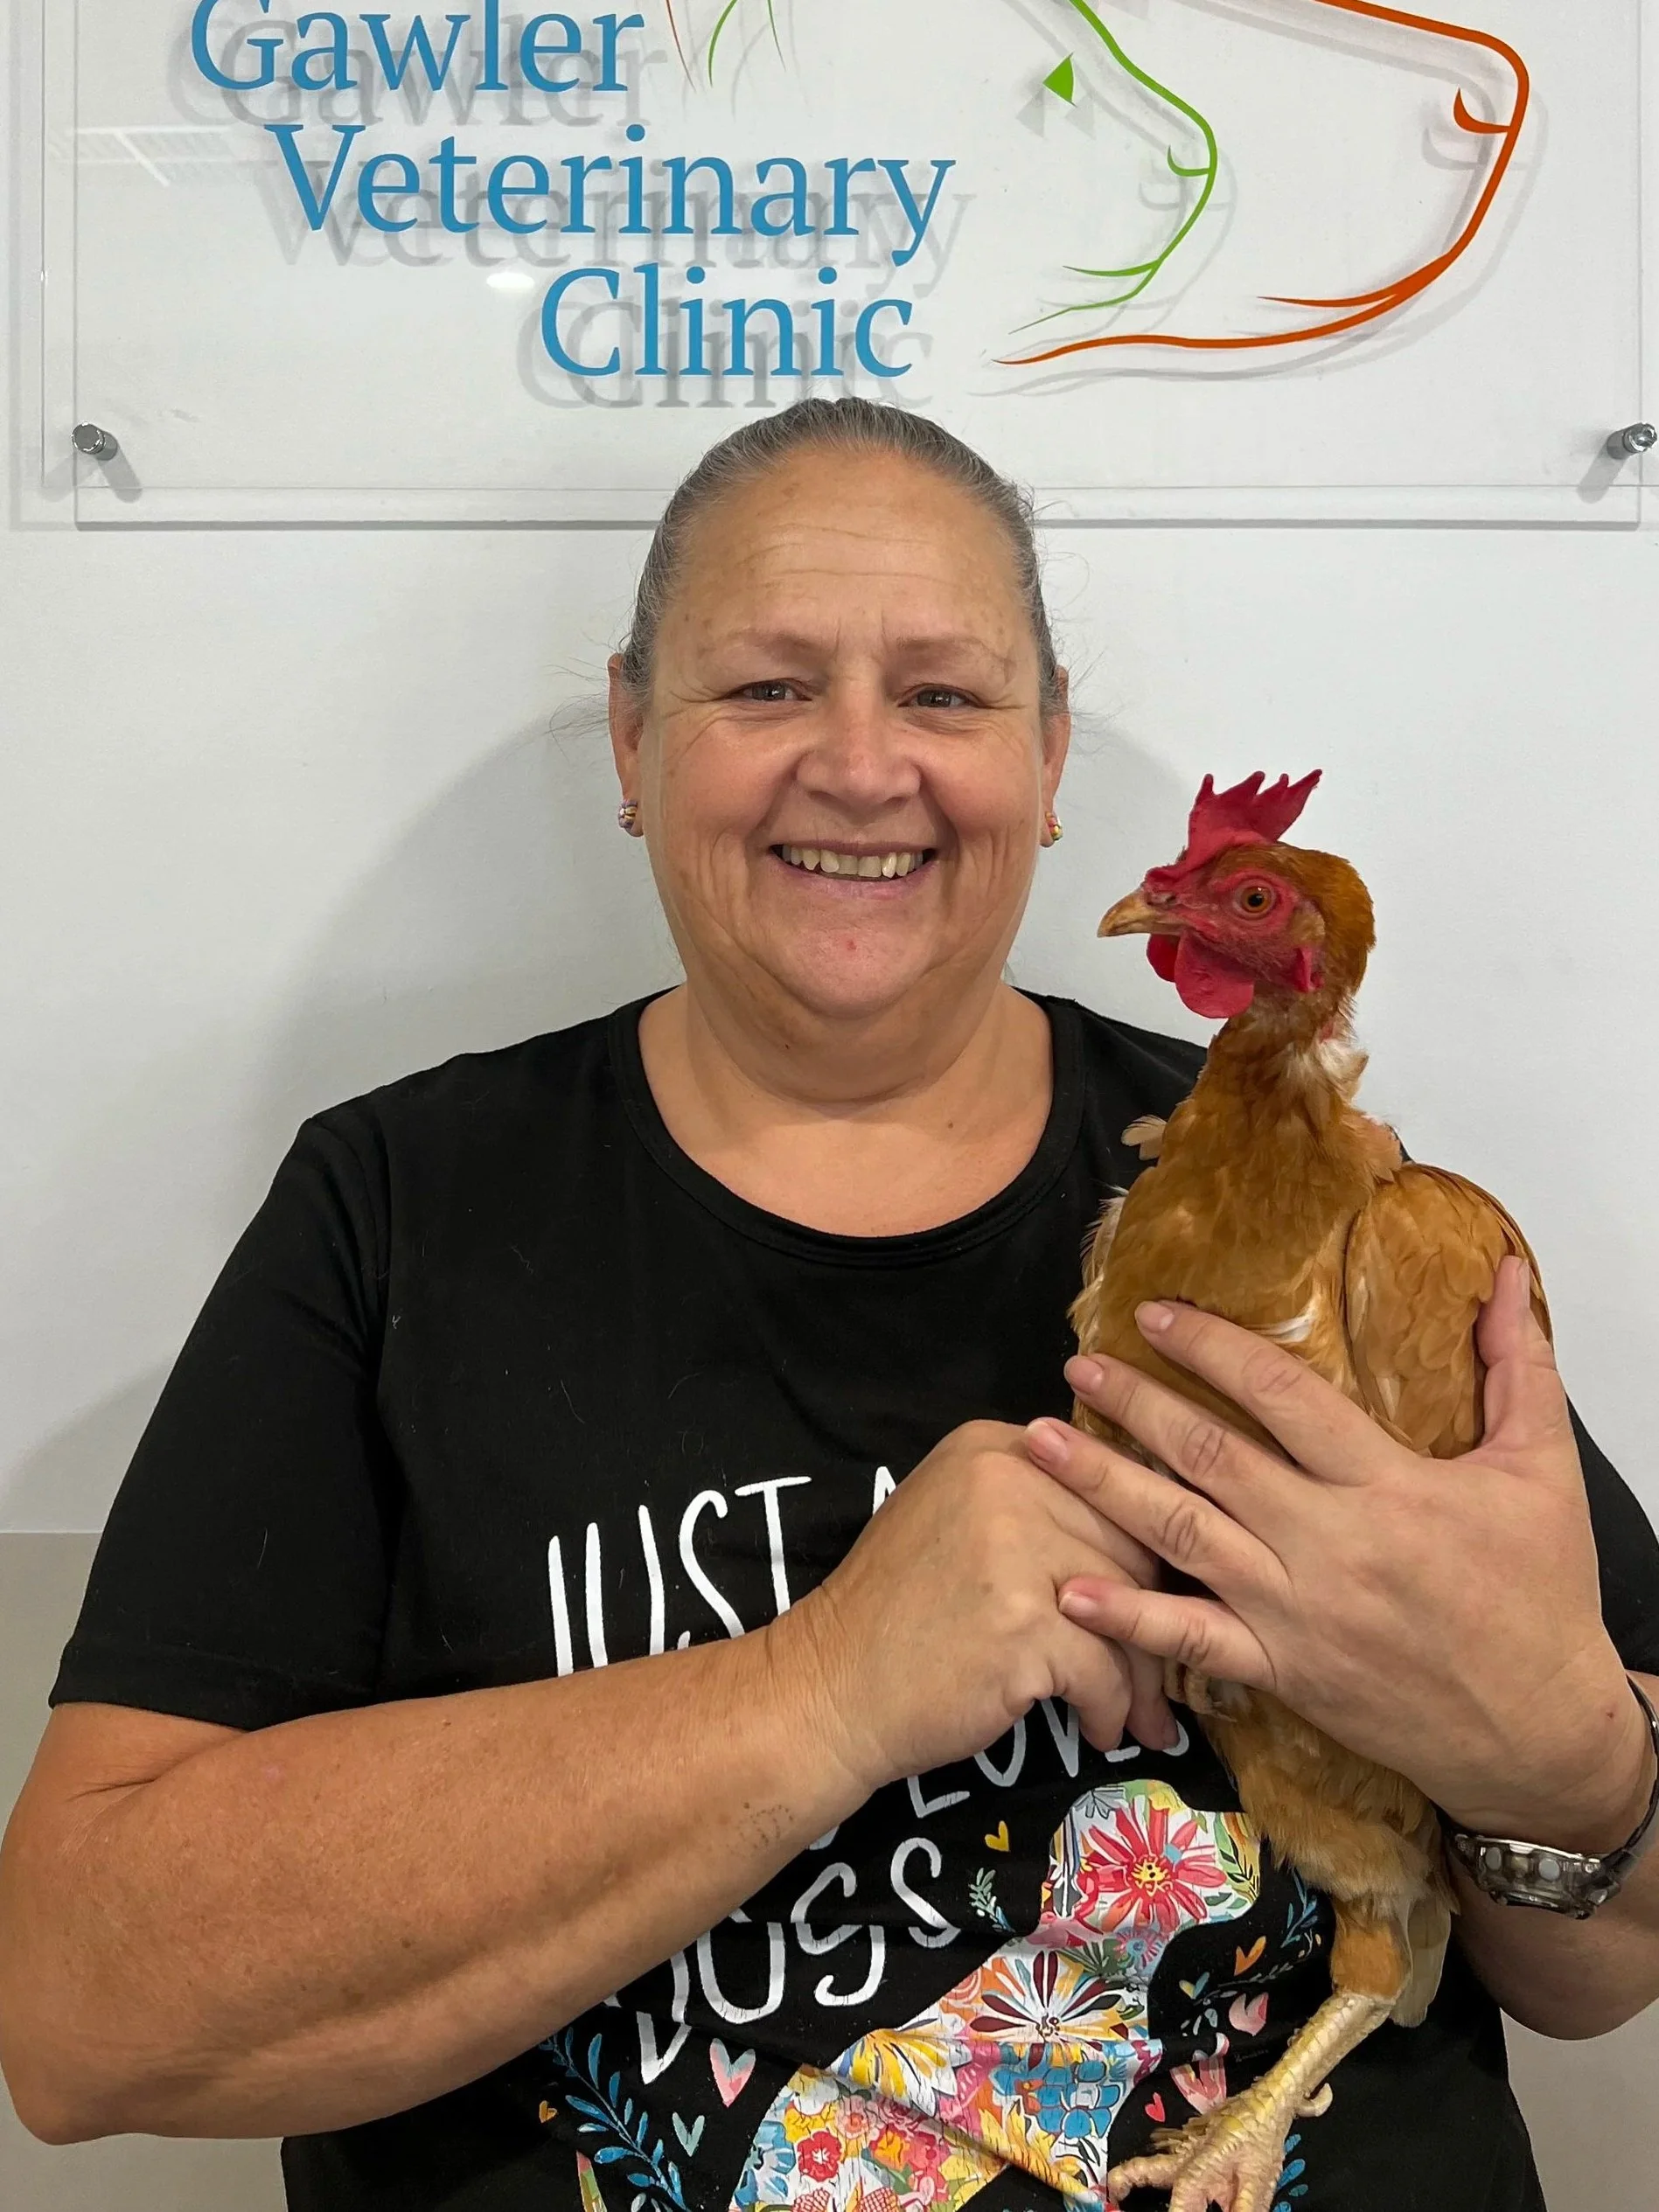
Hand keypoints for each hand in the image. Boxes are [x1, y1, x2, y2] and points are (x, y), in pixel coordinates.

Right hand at [769, 1421, 1178, 1798]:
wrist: (829, 1687)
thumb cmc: (897, 1614)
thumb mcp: (956, 1520)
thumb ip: (1034, 1505)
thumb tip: (1147, 1539)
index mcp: (994, 1447)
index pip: (1111, 1487)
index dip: (1143, 1554)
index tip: (1160, 1603)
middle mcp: (1008, 1479)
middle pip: (1132, 1546)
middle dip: (1155, 1620)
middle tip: (1161, 1672)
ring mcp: (1016, 1548)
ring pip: (1131, 1611)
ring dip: (1143, 1675)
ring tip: (1143, 1714)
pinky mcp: (1025, 1623)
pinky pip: (1107, 1670)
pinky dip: (1112, 1709)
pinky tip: (1100, 1729)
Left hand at [1025, 1260, 1651, 1852]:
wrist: (1538, 1732)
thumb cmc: (1540, 1599)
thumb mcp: (1543, 1473)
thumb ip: (1519, 1368)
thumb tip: (1506, 1276)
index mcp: (1385, 1485)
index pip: (1281, 1395)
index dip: (1213, 1348)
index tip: (1157, 1313)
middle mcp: (1326, 1542)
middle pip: (1210, 1455)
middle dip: (1135, 1403)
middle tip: (1078, 1364)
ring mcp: (1294, 1610)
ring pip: (1181, 1534)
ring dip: (1103, 1486)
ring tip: (1039, 1443)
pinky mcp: (1281, 1670)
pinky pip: (1190, 1640)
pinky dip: (1127, 1615)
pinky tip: (1069, 1589)